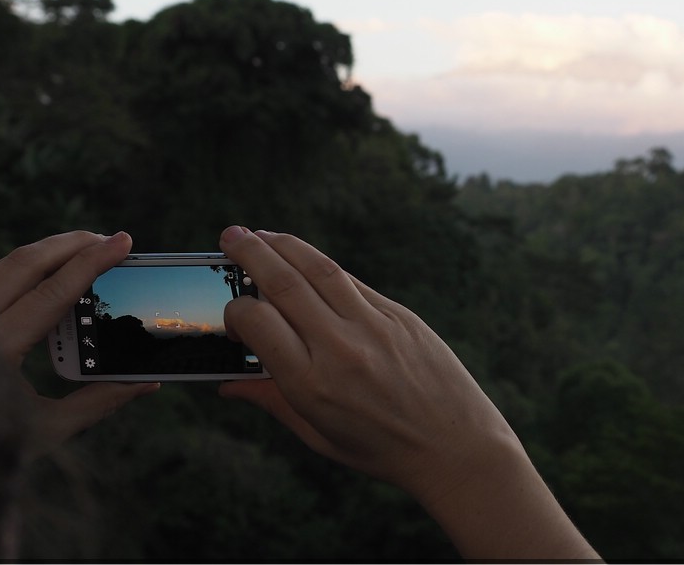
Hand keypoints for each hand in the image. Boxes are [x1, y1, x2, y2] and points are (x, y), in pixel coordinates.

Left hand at [0, 231, 159, 458]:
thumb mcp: (45, 429)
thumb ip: (97, 402)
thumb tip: (146, 382)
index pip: (52, 291)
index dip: (92, 264)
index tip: (122, 243)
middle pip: (25, 264)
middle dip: (71, 244)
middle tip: (111, 241)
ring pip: (7, 265)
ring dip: (49, 251)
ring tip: (88, 250)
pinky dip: (28, 268)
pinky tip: (53, 274)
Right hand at [216, 226, 597, 559]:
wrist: (457, 447)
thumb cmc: (383, 449)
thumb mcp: (319, 436)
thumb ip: (272, 401)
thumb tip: (226, 385)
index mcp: (312, 385)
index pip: (258, 323)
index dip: (235, 310)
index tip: (232, 311)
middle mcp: (341, 348)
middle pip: (284, 283)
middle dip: (251, 253)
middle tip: (230, 235)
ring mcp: (375, 327)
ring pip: (321, 269)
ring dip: (285, 245)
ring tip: (262, 234)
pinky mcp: (401, 316)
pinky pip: (354, 282)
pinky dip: (323, 267)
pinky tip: (306, 260)